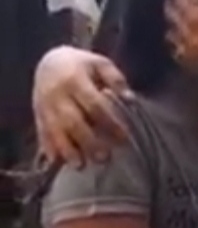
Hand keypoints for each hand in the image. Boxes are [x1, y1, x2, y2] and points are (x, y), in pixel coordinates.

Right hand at [33, 46, 130, 165]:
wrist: (49, 61)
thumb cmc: (81, 64)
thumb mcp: (100, 63)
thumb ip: (116, 79)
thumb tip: (130, 99)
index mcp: (74, 79)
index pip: (94, 105)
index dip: (109, 122)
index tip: (123, 138)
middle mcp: (56, 94)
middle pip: (73, 121)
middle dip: (88, 141)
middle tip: (104, 158)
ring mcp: (44, 106)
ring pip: (55, 131)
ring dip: (67, 150)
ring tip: (80, 166)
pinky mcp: (37, 115)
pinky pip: (41, 133)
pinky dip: (48, 148)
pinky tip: (57, 162)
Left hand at [165, 0, 197, 91]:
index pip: (188, 10)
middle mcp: (192, 43)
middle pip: (176, 22)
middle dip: (172, 8)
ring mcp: (190, 56)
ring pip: (173, 36)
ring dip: (170, 22)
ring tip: (169, 13)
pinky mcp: (192, 66)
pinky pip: (176, 51)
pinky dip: (172, 40)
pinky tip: (173, 36)